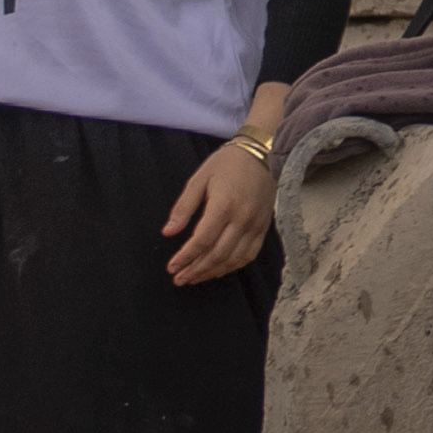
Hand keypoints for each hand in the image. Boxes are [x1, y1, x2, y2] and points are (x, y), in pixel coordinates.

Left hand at [160, 135, 279, 289]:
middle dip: (196, 269)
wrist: (263, 153)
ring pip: (233, 258)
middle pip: (217, 254)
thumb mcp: (199, 179)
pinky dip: (233, 266)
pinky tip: (218, 270)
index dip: (186, 257)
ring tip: (194, 278)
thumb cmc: (227, 164)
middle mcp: (242, 219)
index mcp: (224, 205)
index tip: (171, 267)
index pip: (202, 240)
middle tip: (179, 279)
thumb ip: (184, 207)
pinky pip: (249, 254)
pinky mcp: (263, 227)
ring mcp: (255, 225)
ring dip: (212, 272)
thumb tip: (169, 232)